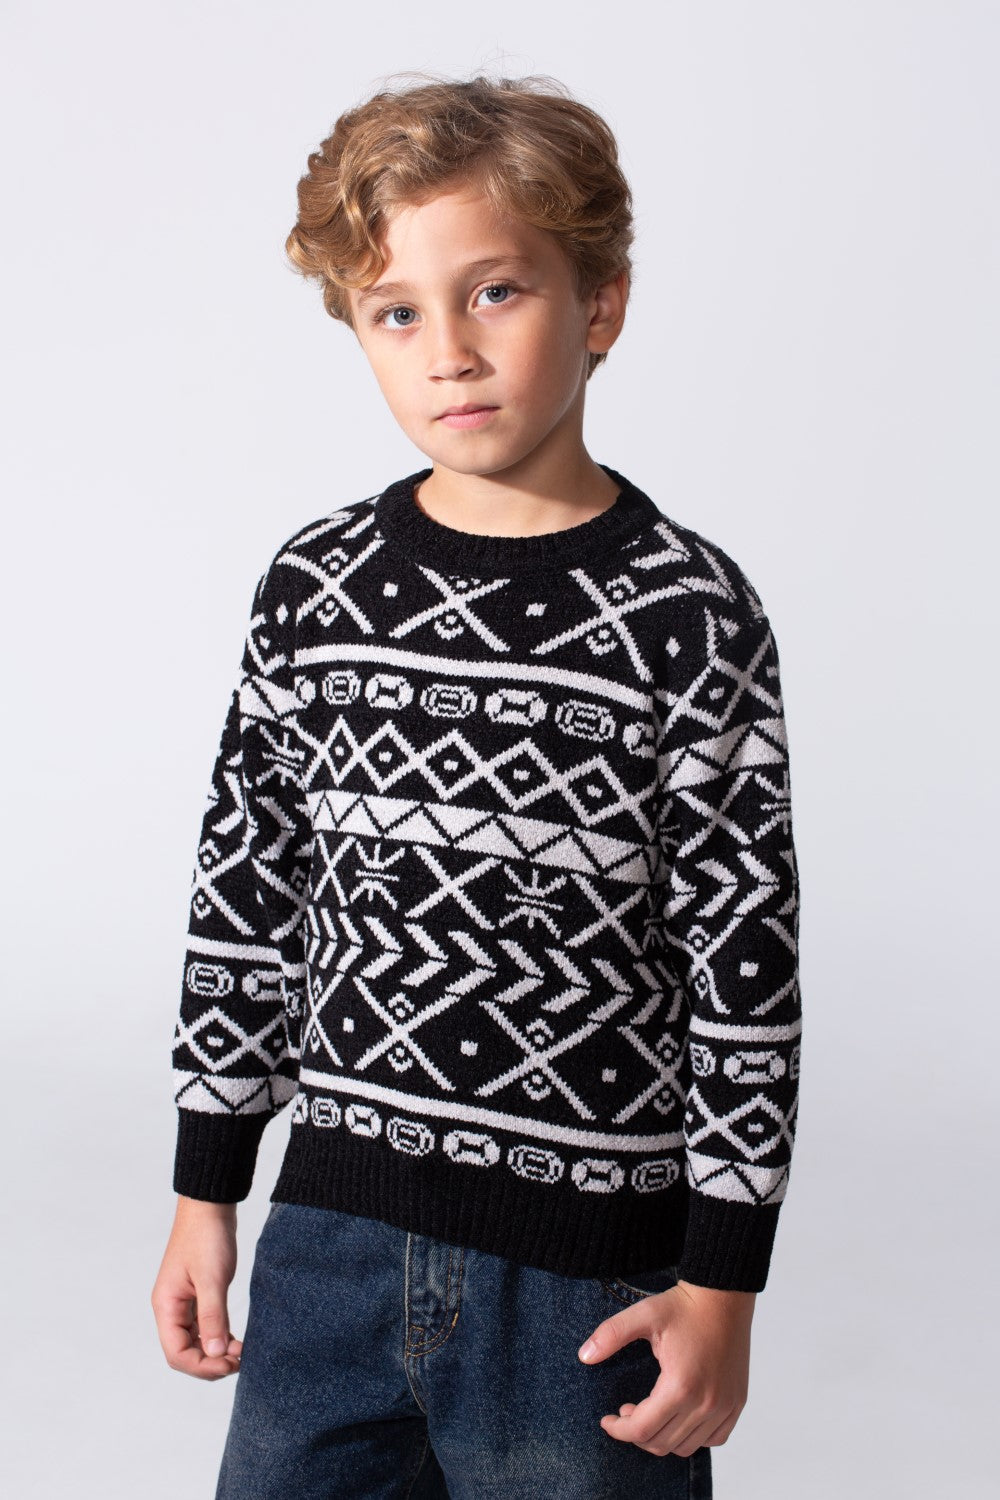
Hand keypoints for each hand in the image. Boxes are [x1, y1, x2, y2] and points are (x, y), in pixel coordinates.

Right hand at [151, 1196, 242, 1379]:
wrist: (210, 1206)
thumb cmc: (206, 1237)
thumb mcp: (212, 1278)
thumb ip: (213, 1317)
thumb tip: (214, 1353)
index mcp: (166, 1306)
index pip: (177, 1354)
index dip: (202, 1366)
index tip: (230, 1365)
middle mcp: (171, 1309)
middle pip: (184, 1353)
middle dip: (210, 1363)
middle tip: (240, 1361)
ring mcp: (183, 1303)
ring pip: (195, 1342)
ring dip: (216, 1352)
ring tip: (242, 1353)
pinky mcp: (197, 1296)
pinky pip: (204, 1327)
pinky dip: (218, 1337)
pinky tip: (236, 1340)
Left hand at [577, 1280, 754, 1457]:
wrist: (724, 1296)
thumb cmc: (684, 1306)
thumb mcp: (643, 1314)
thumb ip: (611, 1335)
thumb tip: (584, 1356)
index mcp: (680, 1386)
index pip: (642, 1430)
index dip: (618, 1430)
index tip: (606, 1419)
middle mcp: (706, 1403)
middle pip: (661, 1443)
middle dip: (636, 1433)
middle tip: (625, 1411)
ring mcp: (725, 1406)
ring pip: (686, 1446)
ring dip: (662, 1437)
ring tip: (650, 1412)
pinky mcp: (736, 1404)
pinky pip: (714, 1439)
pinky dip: (692, 1436)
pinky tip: (678, 1416)